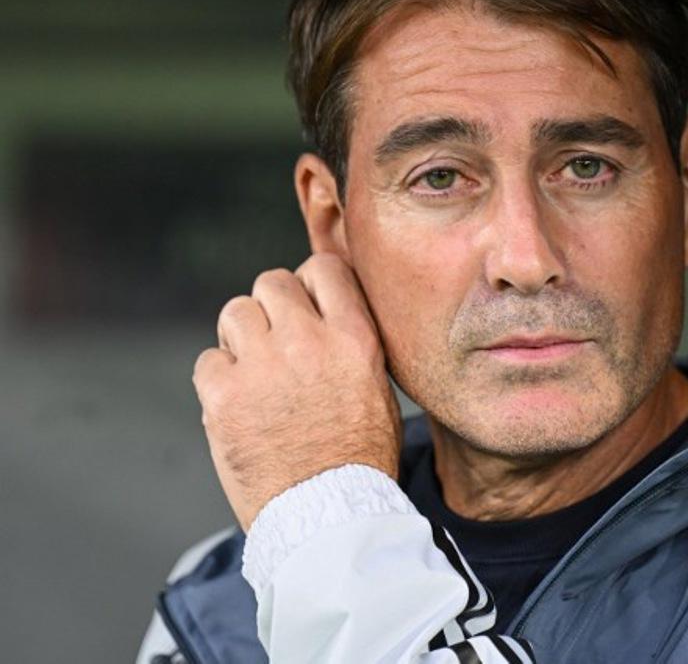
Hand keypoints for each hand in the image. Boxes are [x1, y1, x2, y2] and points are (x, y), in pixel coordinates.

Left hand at [194, 253, 401, 530]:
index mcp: (354, 339)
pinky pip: (208, 361)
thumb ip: (353, 344)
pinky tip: (238, 405)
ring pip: (235, 312)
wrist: (327, 517)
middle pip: (271, 283)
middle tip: (276, 342)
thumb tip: (328, 315)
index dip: (309, 284)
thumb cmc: (359, 461)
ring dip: (242, 337)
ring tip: (255, 372)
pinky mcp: (224, 397)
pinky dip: (218, 380)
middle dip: (271, 307)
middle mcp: (308, 342)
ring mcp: (263, 367)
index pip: (322, 269)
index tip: (307, 305)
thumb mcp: (379, 390)